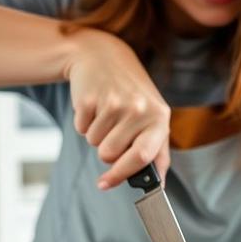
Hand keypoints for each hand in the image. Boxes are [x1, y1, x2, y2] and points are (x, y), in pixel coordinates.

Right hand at [66, 29, 170, 189]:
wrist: (103, 56)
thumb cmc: (132, 94)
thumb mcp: (152, 117)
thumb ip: (156, 151)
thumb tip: (158, 185)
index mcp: (159, 117)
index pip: (142, 157)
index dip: (122, 175)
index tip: (106, 184)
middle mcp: (139, 109)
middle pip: (110, 155)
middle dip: (106, 151)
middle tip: (113, 130)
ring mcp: (114, 102)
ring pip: (94, 144)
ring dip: (96, 135)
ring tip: (106, 114)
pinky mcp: (90, 98)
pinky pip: (81, 130)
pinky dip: (84, 123)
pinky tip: (95, 105)